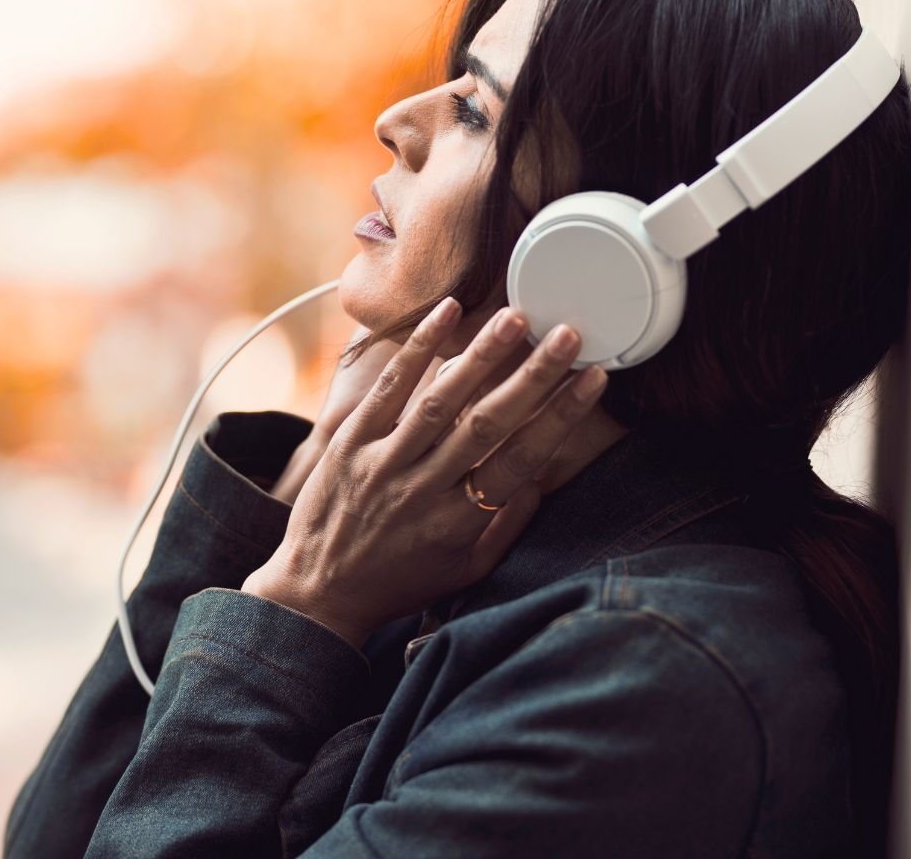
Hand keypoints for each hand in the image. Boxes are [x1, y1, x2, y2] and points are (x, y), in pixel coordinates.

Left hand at [243, 298, 608, 648]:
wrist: (317, 595)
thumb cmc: (398, 582)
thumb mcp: (463, 572)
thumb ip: (504, 528)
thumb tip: (539, 478)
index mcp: (459, 522)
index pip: (522, 459)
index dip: (561, 416)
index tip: (593, 378)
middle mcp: (424, 489)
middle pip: (488, 423)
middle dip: (533, 376)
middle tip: (567, 334)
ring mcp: (383, 462)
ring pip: (440, 401)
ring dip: (481, 356)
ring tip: (514, 318)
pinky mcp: (349, 442)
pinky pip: (388, 390)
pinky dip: (417, 350)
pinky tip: (445, 314)